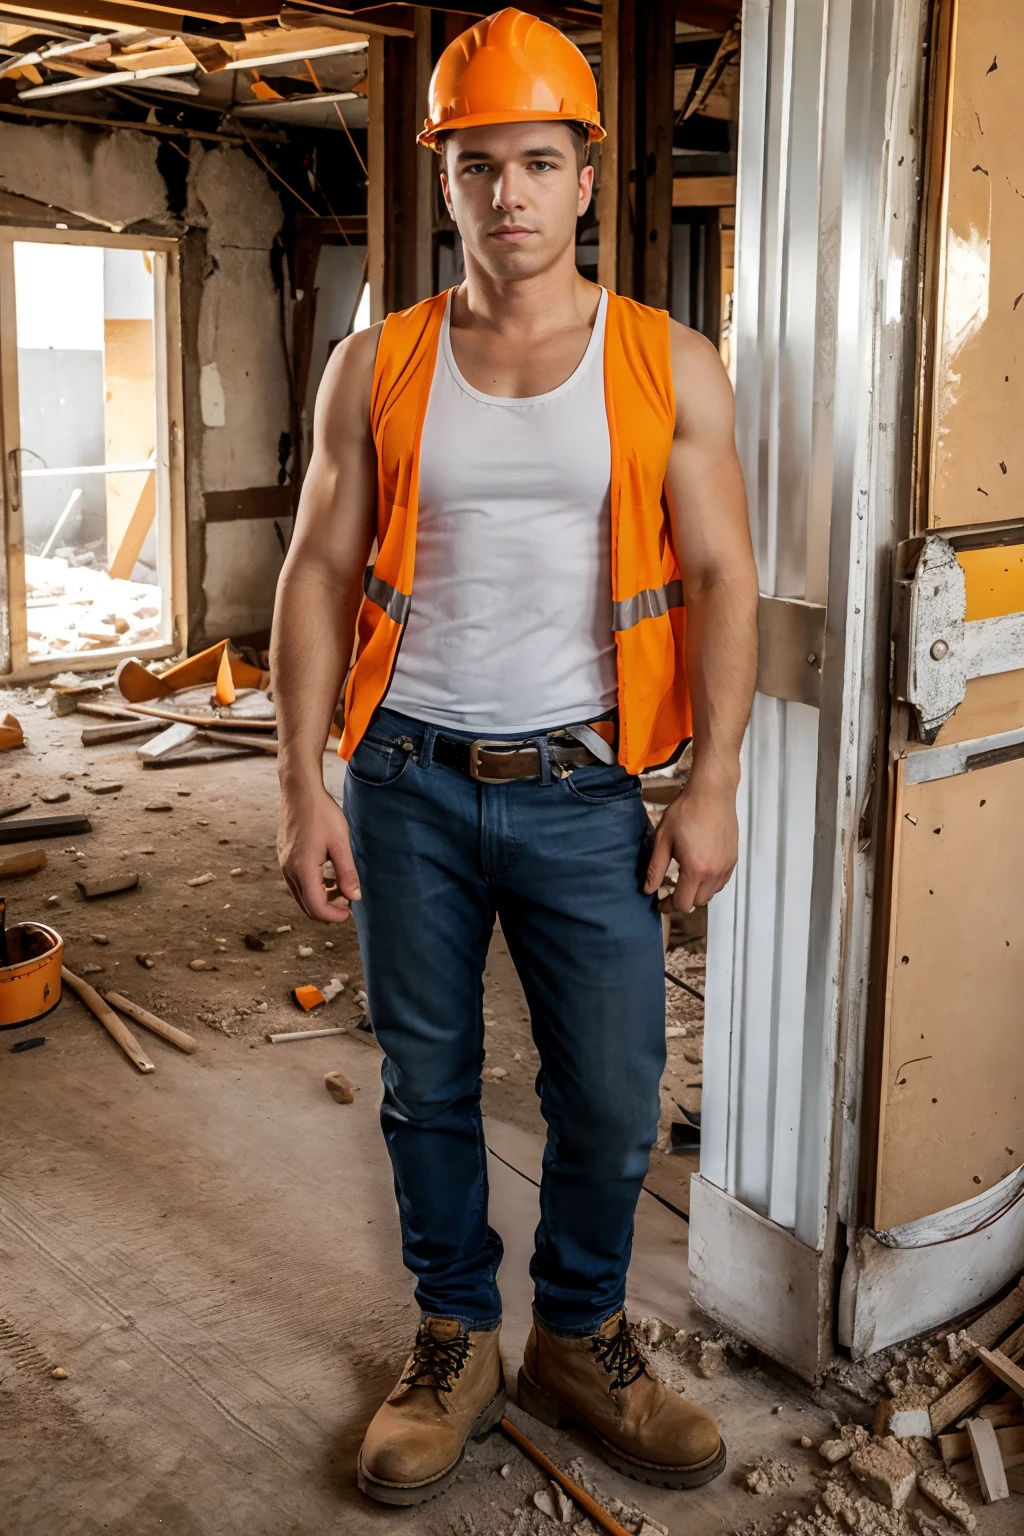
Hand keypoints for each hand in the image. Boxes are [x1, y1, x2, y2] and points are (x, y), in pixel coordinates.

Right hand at [278, 781, 360, 922]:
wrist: (299, 791)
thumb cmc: (321, 814)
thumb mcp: (340, 842)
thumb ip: (347, 872)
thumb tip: (354, 897)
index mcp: (303, 870)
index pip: (316, 907)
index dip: (334, 916)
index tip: (350, 912)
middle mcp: (289, 871)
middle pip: (307, 906)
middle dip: (329, 909)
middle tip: (348, 898)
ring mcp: (284, 865)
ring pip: (302, 896)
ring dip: (321, 898)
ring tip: (341, 886)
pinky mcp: (284, 858)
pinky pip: (297, 883)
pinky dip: (313, 887)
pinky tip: (328, 876)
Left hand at [644, 778, 738, 912]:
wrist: (711, 793)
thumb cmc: (687, 811)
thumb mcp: (663, 839)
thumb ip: (655, 868)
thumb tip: (649, 889)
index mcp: (695, 869)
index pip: (683, 902)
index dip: (669, 905)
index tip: (661, 902)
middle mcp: (714, 872)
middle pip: (698, 902)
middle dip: (683, 900)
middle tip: (671, 891)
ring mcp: (726, 866)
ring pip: (711, 893)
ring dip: (697, 893)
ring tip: (685, 881)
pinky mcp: (732, 859)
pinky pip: (721, 882)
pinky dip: (710, 884)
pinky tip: (700, 872)